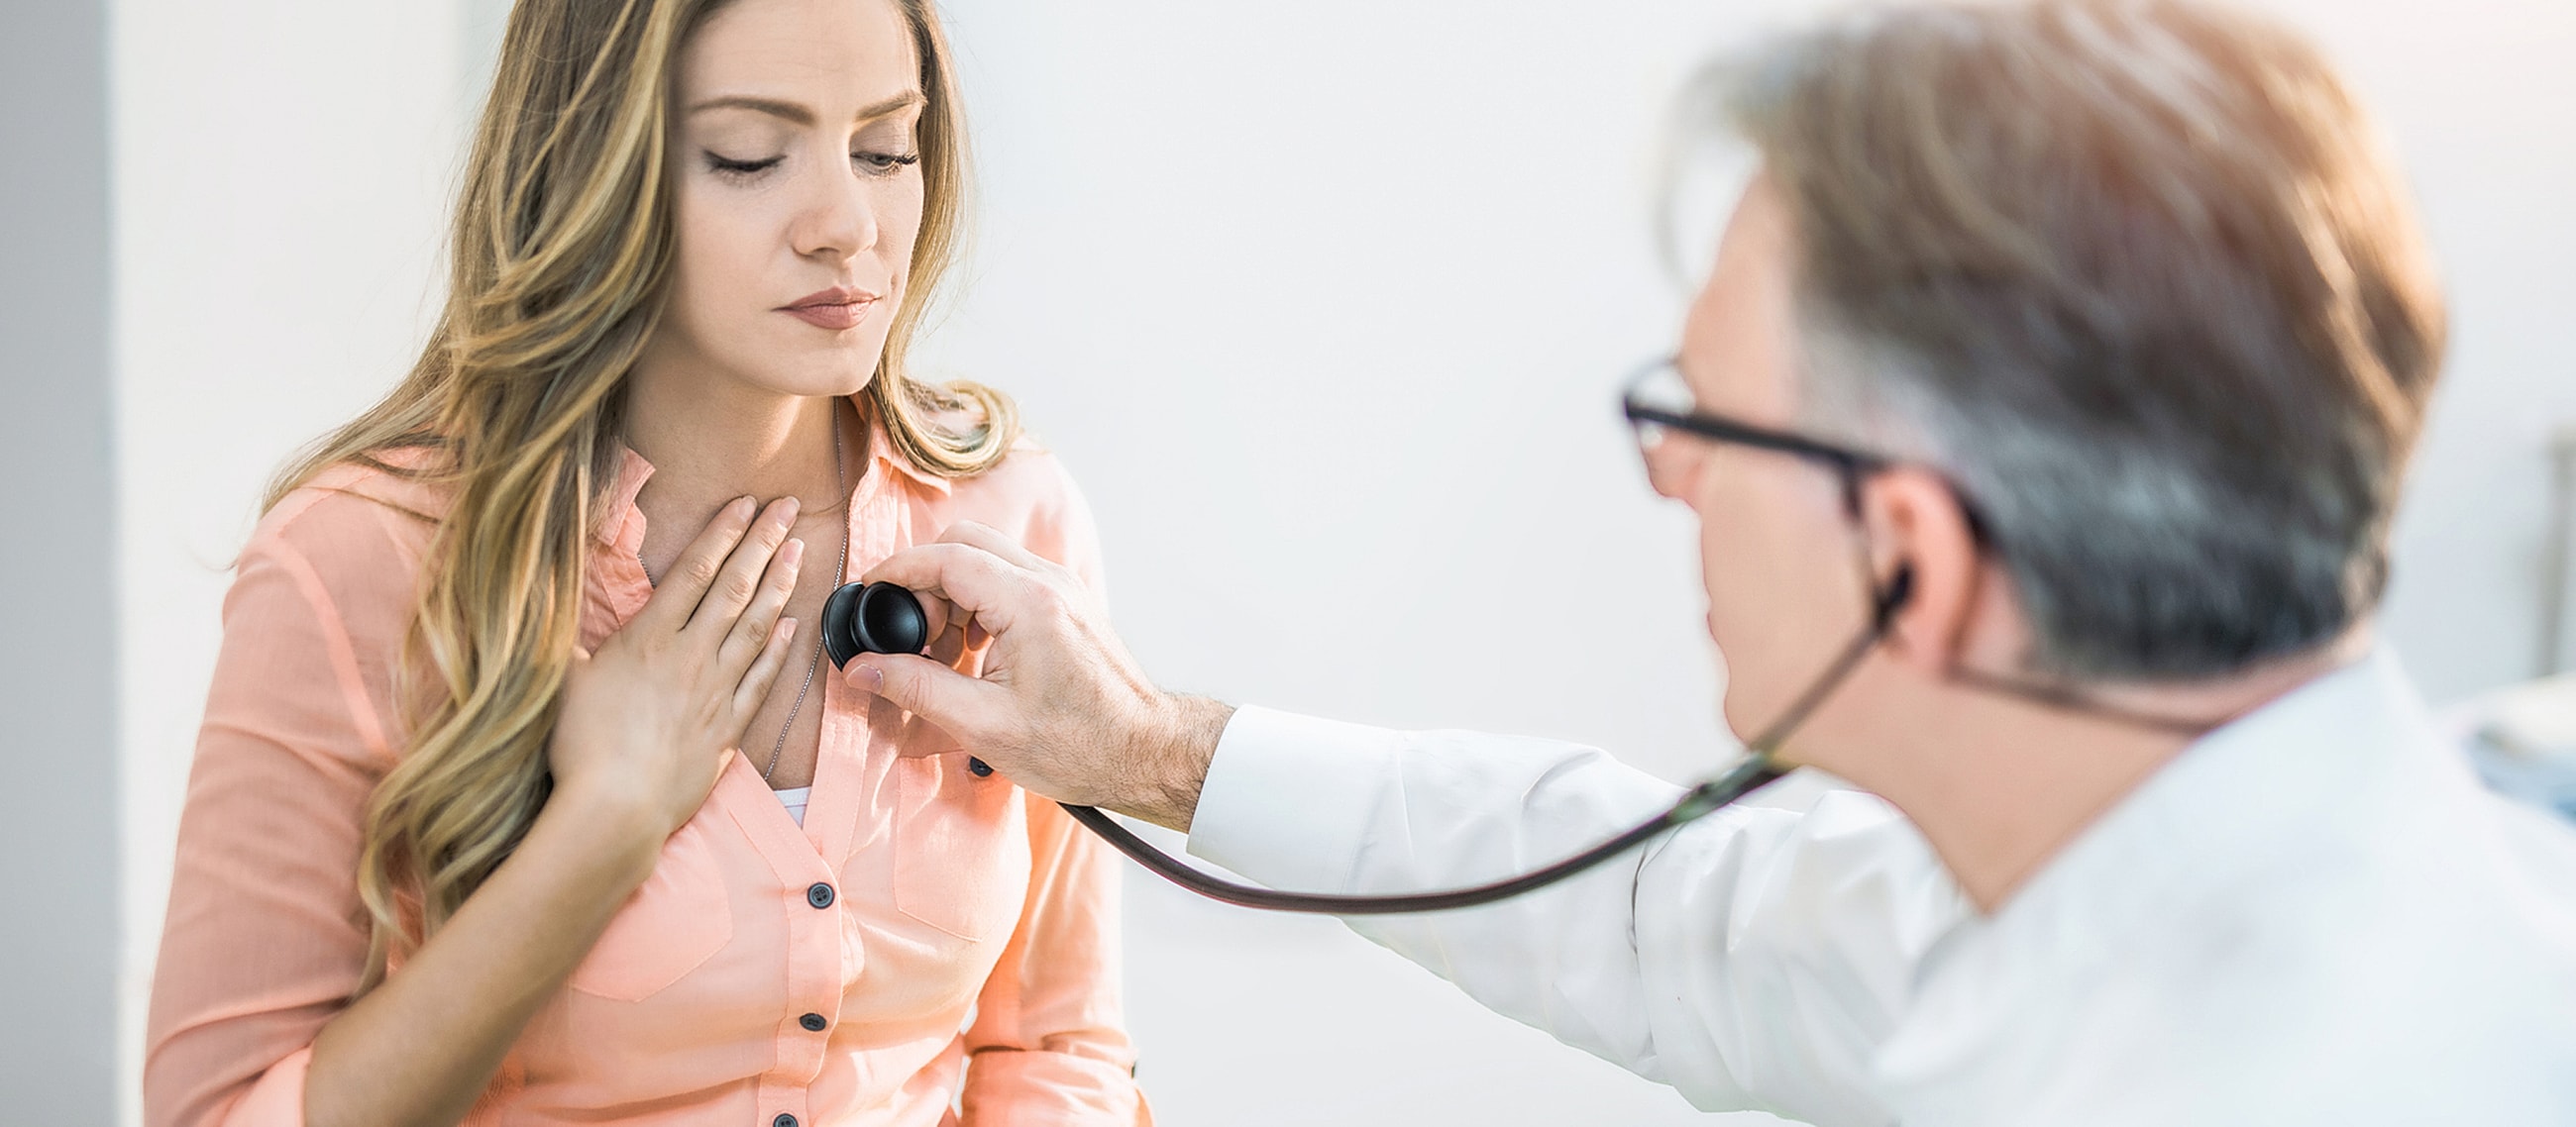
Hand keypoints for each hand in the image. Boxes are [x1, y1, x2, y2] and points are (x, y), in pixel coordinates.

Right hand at [551, 496, 803, 843]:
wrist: (615, 808)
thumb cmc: (579, 745)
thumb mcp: (560, 677)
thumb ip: (564, 636)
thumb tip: (546, 600)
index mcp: (648, 638)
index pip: (695, 571)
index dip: (723, 533)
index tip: (746, 505)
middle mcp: (690, 656)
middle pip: (734, 588)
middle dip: (763, 542)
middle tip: (788, 507)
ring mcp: (716, 691)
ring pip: (757, 626)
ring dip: (780, 584)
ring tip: (800, 550)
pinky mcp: (729, 728)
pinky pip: (762, 680)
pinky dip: (780, 649)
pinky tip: (794, 624)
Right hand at [844, 522, 1233, 829]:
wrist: (1145, 753)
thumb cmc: (1079, 745)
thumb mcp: (983, 726)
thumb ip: (915, 690)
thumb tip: (861, 670)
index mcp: (1029, 603)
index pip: (946, 557)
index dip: (897, 571)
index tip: (869, 595)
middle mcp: (1049, 582)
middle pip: (964, 542)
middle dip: (925, 581)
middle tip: (912, 636)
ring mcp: (1063, 588)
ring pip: (986, 558)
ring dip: (951, 595)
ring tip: (941, 655)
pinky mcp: (1067, 603)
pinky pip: (1009, 579)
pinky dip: (978, 604)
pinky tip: (972, 655)